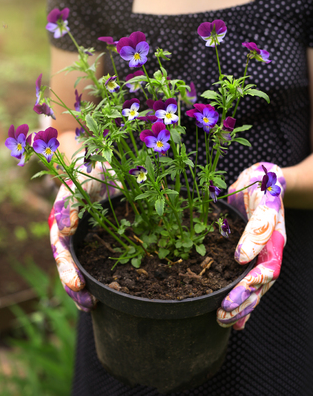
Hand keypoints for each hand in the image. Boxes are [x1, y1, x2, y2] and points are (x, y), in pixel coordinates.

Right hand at [48, 162, 120, 310]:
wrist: (103, 167)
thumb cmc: (88, 170)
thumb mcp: (80, 181)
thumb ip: (71, 204)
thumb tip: (65, 231)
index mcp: (61, 221)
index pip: (61, 250)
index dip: (67, 268)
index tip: (77, 283)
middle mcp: (70, 234)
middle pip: (67, 265)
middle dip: (74, 287)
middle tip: (88, 303)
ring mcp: (84, 238)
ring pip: (79, 268)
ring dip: (84, 289)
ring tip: (92, 306)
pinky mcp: (99, 239)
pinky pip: (97, 262)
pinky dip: (99, 279)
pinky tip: (105, 295)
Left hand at [217, 162, 285, 329]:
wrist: (264, 178)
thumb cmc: (264, 184)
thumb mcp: (264, 198)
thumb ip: (258, 226)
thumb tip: (242, 258)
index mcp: (275, 240)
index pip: (266, 270)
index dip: (249, 285)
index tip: (228, 298)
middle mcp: (270, 251)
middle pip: (260, 285)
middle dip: (242, 302)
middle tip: (221, 315)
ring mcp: (261, 254)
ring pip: (255, 287)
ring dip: (240, 305)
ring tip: (222, 320)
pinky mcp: (250, 254)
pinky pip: (247, 280)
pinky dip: (241, 299)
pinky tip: (231, 316)